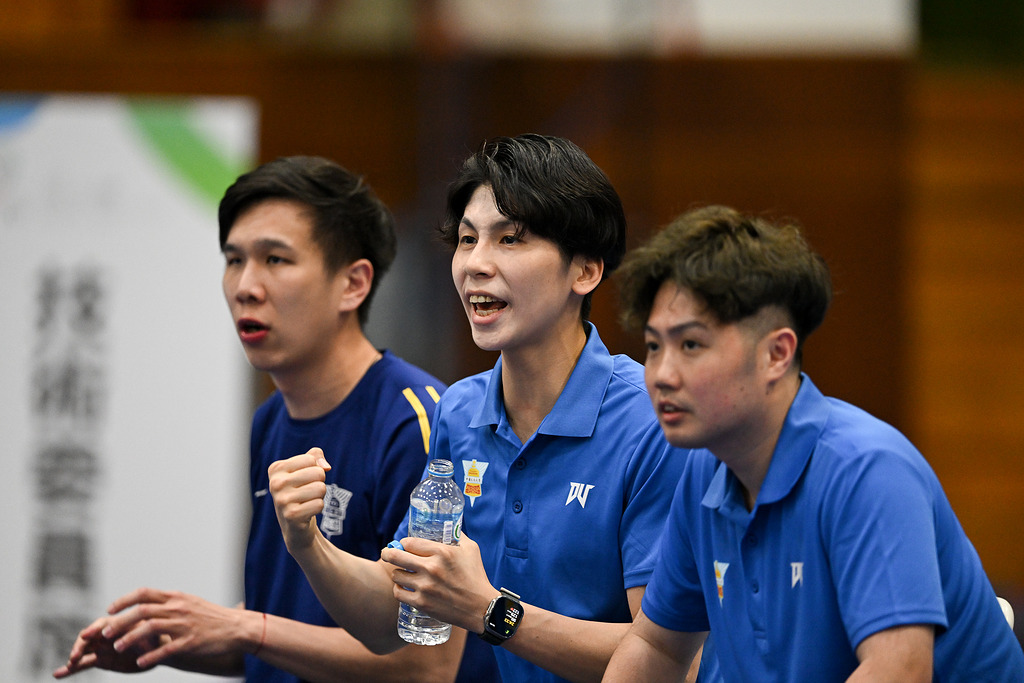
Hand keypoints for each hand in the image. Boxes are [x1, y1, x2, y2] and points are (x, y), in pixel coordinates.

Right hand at [53, 615, 158, 677]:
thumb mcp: (152, 635)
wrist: (156, 649)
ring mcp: (101, 647)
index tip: (85, 636)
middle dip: (80, 646)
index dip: (93, 630)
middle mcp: (105, 634)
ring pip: (83, 651)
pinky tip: (57, 674)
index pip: (101, 625)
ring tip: (70, 665)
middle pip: (87, 638)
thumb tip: (144, 639)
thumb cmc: (156, 636)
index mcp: (117, 624)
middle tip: (75, 657)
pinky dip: (71, 670)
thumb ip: (145, 636)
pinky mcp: (100, 660)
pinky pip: (83, 664)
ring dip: (74, 657)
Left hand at [58, 587, 251, 674]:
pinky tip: (139, 663)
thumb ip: (169, 603)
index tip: (110, 611)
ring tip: (117, 649)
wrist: (237, 627)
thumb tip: (146, 604)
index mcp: (176, 597)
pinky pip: (166, 649)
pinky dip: (150, 656)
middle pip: (142, 611)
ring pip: (150, 629)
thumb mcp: (190, 603)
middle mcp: (178, 608)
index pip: (143, 594)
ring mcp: (185, 625)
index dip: (123, 601)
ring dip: (130, 639)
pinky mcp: (191, 642)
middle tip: (106, 634)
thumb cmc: (212, 616)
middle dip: (120, 623)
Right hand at [268, 448, 330, 551]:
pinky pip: (319, 504)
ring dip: (319, 496)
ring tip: (307, 502)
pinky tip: (306, 512)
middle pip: (318, 473)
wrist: (294, 525)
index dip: (314, 469)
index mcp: (276, 469)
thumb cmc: (301, 490)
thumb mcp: (306, 468)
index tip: (303, 480)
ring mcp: (282, 500)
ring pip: (321, 488)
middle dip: (319, 483)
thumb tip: (326, 466)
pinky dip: (318, 508)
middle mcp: (275, 484)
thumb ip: (316, 456)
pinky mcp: (291, 516)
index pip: (310, 459)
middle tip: (307, 492)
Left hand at [380, 533, 493, 632]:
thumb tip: (449, 525)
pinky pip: (398, 593)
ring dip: (397, 573)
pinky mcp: (422, 603)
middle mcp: (431, 568)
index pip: (409, 542)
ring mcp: (425, 587)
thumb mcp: (471, 549)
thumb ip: (458, 535)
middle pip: (395, 556)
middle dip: (388, 553)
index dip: (403, 543)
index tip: (402, 545)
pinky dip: (399, 589)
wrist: (481, 607)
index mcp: (442, 552)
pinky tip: (403, 587)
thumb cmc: (476, 576)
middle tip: (387, 554)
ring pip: (396, 575)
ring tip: (401, 573)